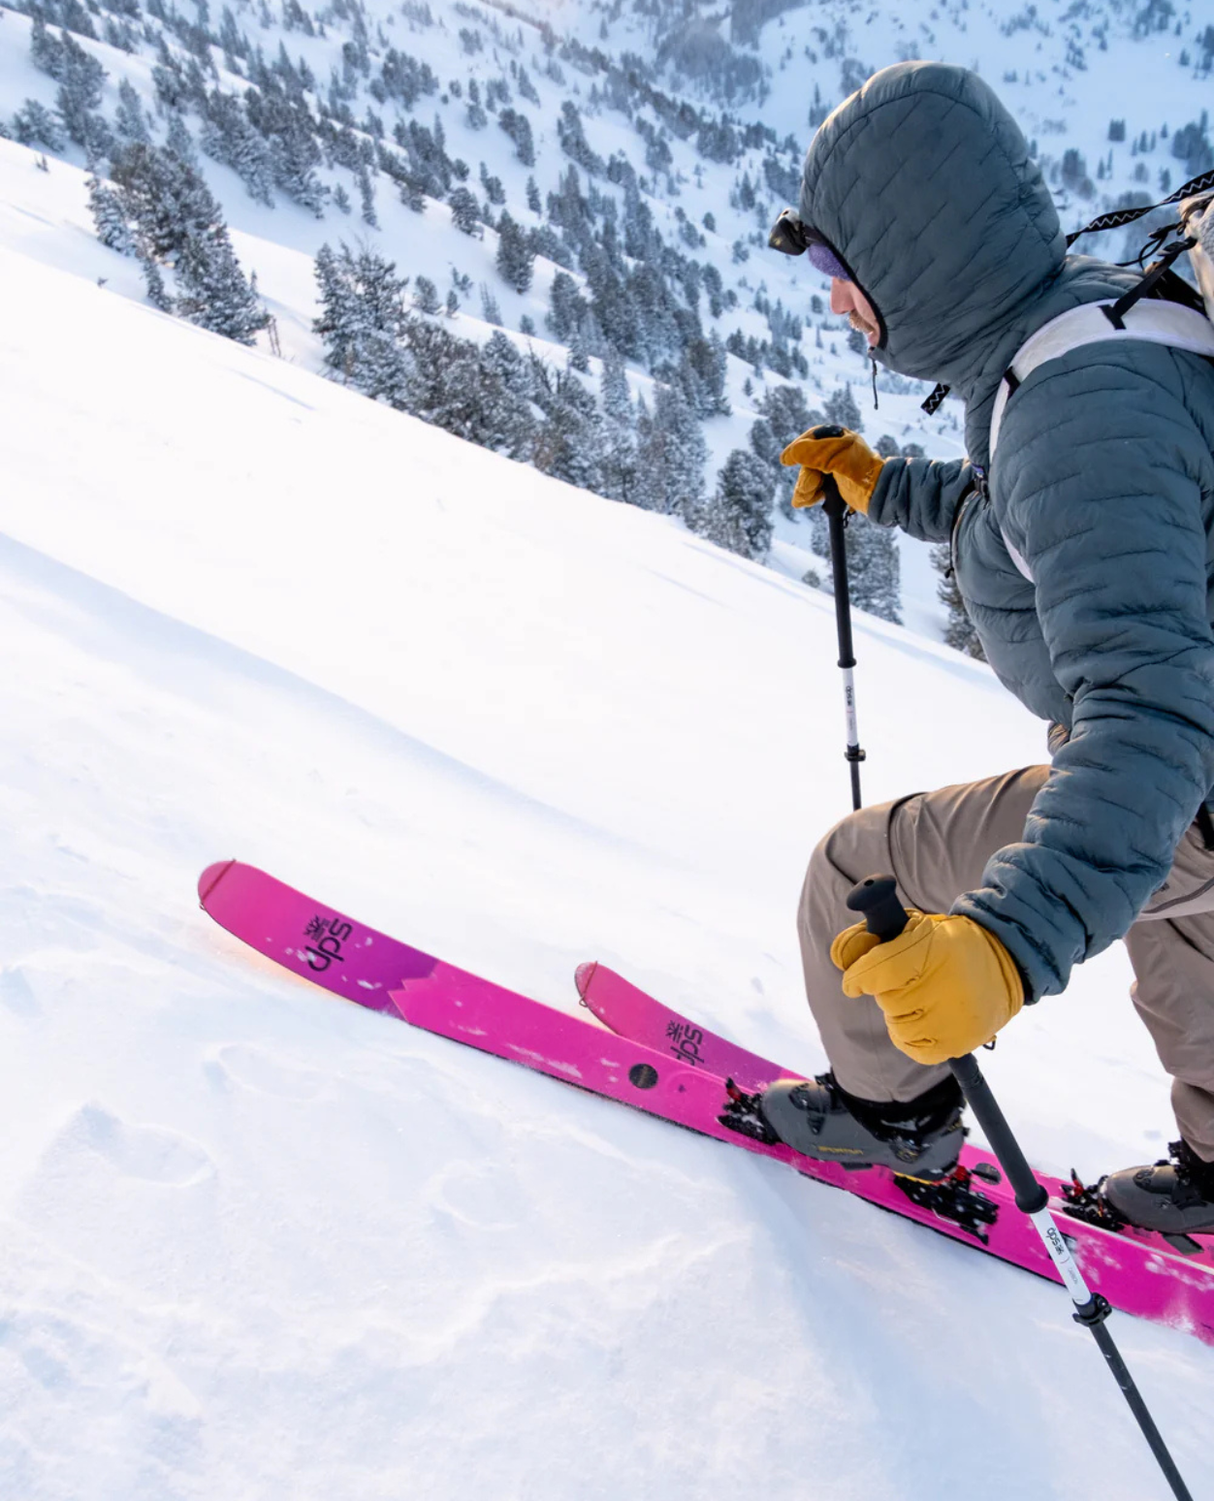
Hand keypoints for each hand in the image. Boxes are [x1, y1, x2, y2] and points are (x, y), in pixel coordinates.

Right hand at [780, 425, 884, 512]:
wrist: (879, 494)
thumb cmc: (862, 472)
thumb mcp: (835, 459)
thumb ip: (812, 454)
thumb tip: (787, 456)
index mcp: (838, 438)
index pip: (810, 438)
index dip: (797, 449)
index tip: (785, 460)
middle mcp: (834, 451)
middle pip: (806, 461)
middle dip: (806, 477)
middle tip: (811, 487)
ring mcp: (833, 468)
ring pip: (808, 476)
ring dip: (806, 488)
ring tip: (811, 498)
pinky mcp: (833, 484)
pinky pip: (813, 487)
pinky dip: (809, 495)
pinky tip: (812, 500)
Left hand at [830, 911, 1024, 1064]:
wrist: (1007, 961)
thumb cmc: (948, 943)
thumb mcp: (912, 925)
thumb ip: (870, 937)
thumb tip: (841, 958)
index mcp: (930, 948)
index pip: (879, 971)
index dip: (859, 978)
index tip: (853, 983)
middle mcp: (943, 985)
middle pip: (888, 1000)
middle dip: (890, 991)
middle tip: (911, 981)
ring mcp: (953, 1018)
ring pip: (899, 1026)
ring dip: (901, 1013)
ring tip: (923, 998)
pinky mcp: (960, 1042)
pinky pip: (914, 1049)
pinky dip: (911, 1037)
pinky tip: (924, 1020)